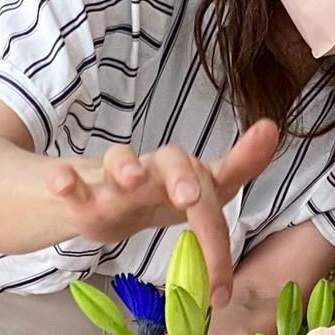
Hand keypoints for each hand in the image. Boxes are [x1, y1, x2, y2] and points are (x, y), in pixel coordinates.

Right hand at [43, 120, 279, 305]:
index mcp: (191, 178)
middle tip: (190, 199)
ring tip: (132, 181)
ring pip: (123, 162)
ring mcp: (119, 179)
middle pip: (174, 163)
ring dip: (128, 168)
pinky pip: (72, 180)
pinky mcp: (84, 191)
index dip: (238, 180)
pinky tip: (62, 183)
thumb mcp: (204, 197)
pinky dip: (66, 181)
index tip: (258, 161)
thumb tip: (273, 132)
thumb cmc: (162, 199)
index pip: (219, 183)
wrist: (103, 201)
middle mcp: (158, 171)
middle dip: (184, 179)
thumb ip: (239, 177)